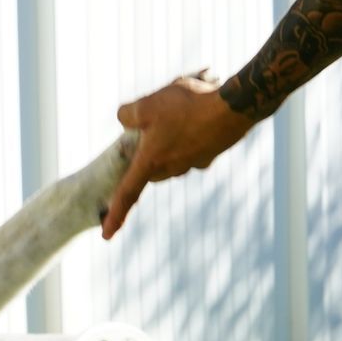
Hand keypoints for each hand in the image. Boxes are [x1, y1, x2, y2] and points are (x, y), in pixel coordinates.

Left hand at [102, 73, 257, 237]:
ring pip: (171, 157)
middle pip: (149, 170)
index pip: (127, 193)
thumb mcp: (148, 104)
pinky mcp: (209, 155)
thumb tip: (123, 120)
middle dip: (145, 156)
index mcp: (151, 161)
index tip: (106, 235)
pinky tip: (196, 112)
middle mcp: (172, 169)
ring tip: (177, 110)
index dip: (115, 215)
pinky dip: (188, 134)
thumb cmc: (188, 107)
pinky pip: (191, 148)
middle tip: (147, 128)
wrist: (235, 108)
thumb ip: (127, 115)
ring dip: (168, 140)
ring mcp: (193, 164)